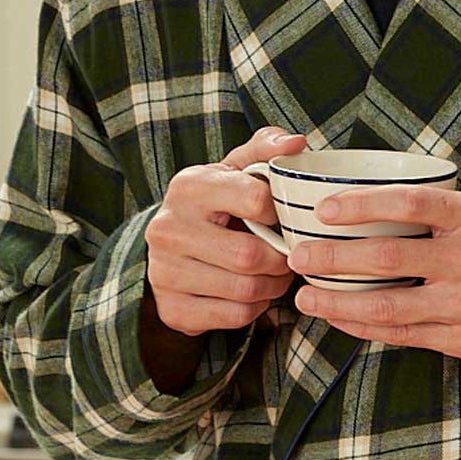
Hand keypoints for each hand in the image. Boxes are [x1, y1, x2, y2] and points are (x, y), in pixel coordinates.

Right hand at [144, 126, 308, 338]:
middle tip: (288, 256)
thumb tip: (296, 143)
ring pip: (245, 290)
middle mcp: (168, 228)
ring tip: (274, 274)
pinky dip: (255, 308)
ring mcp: (164, 272)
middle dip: (280, 260)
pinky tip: (253, 293)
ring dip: (272, 286)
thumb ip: (266, 150)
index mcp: (189, 187)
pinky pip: (234, 316)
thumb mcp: (236, 170)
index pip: (255, 199)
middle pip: (250, 255)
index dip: (280, 213)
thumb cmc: (217, 204)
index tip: (281, 217)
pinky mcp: (172, 308)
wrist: (172, 248)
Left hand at [287, 185, 460, 370]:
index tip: (324, 209)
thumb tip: (360, 201)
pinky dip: (361, 324)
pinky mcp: (460, 338)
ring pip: (386, 304)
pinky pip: (399, 333)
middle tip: (298, 256)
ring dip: (337, 301)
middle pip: (387, 257)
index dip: (362, 204)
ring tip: (304, 296)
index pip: (409, 203)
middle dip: (333, 258)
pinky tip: (337, 316)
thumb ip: (433, 210)